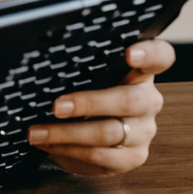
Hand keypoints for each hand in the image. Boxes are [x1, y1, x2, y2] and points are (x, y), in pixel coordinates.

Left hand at [27, 38, 174, 175]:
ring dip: (67, 133)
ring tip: (37, 131)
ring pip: (109, 133)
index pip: (160, 57)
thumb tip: (32, 35)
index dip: (149, 54)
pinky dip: (69, 151)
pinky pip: (101, 157)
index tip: (130, 53)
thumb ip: (75, 60)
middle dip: (87, 103)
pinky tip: (48, 145)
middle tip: (56, 106)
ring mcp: (143, 131)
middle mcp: (148, 101)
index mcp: (141, 72)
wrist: (88, 135)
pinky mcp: (132, 158)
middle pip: (128, 101)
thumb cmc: (84, 94)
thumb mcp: (84, 74)